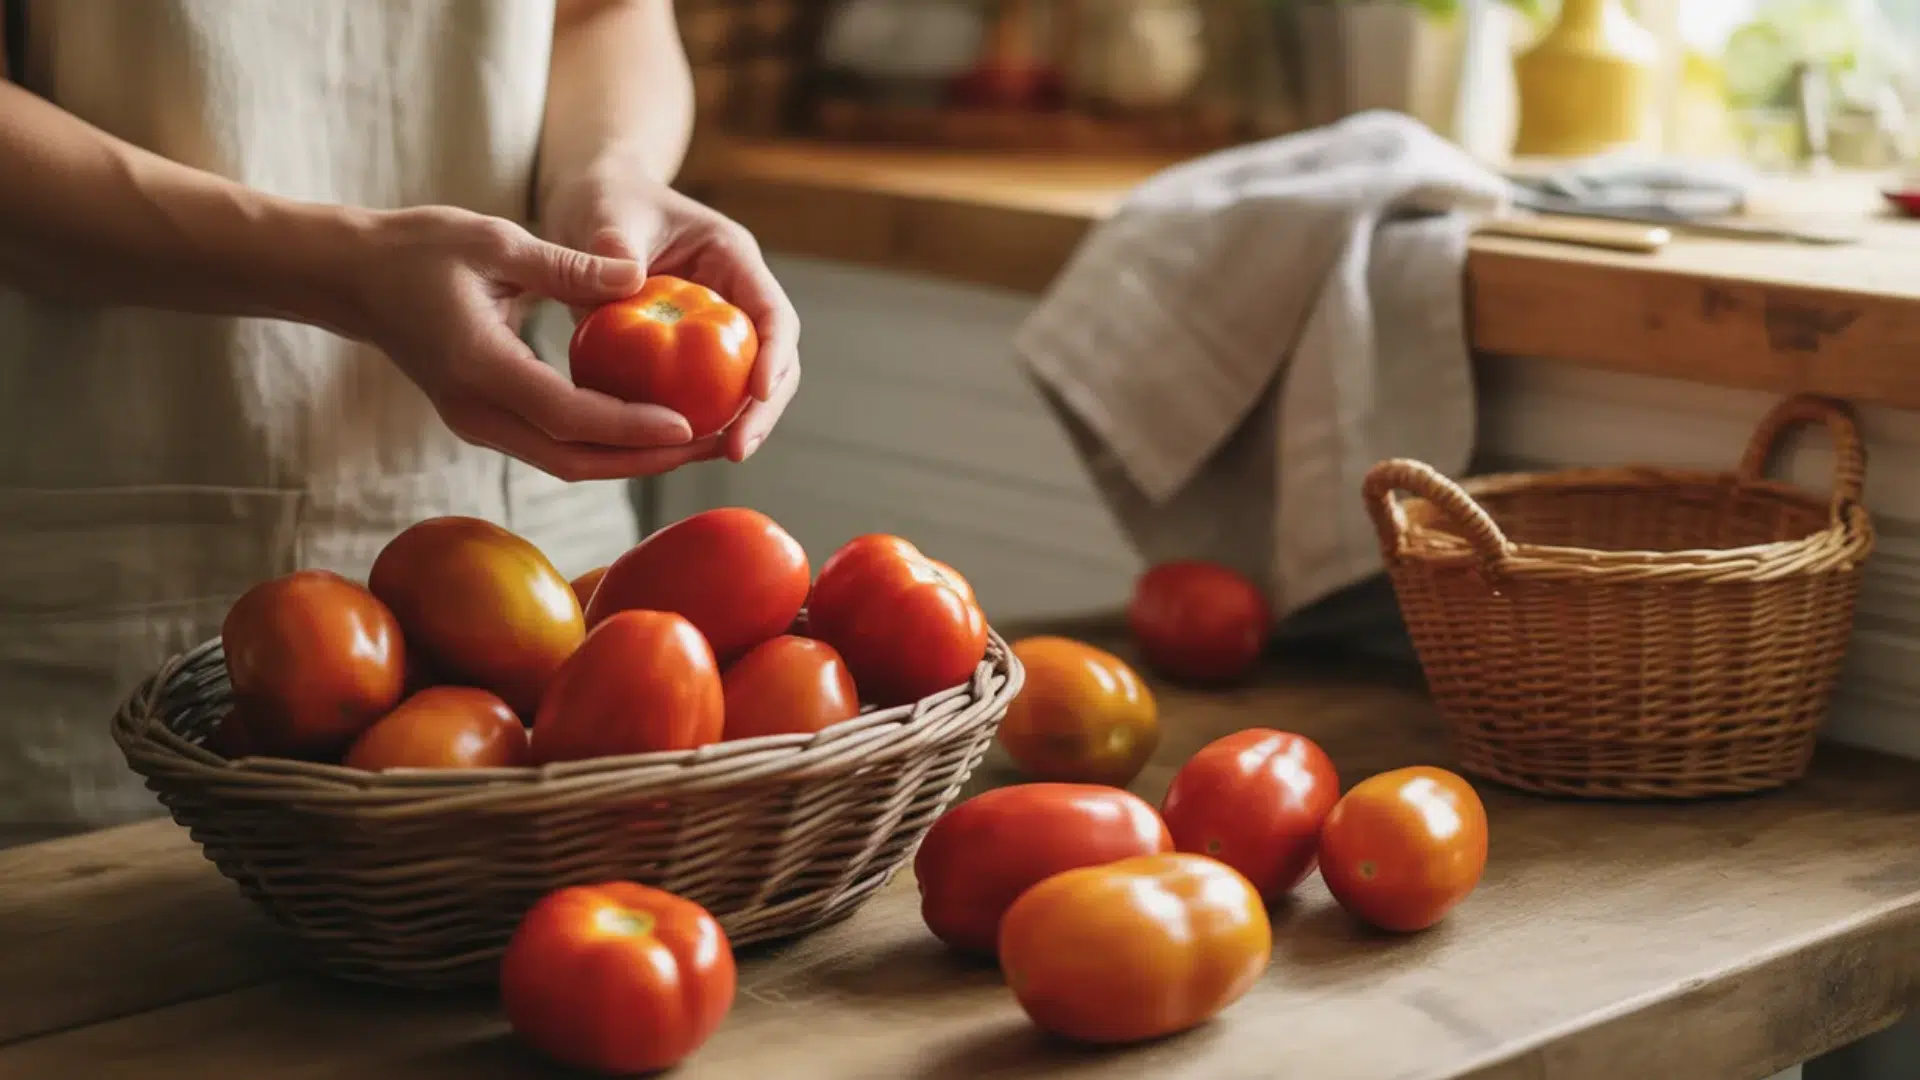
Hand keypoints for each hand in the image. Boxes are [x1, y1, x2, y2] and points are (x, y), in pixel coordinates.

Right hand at [337, 206, 720, 480]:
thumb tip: (638, 276)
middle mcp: (476, 410)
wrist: (351, 279)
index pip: (566, 415)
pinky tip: (652, 430)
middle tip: (712, 444)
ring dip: (631, 460)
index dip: (629, 428)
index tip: (686, 426)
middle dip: (647, 461)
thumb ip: (567, 265)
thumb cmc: (418, 249)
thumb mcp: (493, 239)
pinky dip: (605, 446)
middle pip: (574, 460)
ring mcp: (477, 423)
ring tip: (697, 443)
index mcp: (479, 366)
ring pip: (565, 462)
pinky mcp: (484, 422)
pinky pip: (553, 447)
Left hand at [543, 161, 799, 462]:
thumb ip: (612, 247)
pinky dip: (698, 421)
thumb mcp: (606, 213)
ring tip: (718, 457)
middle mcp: (737, 295)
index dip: (774, 354)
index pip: (773, 312)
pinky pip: (706, 392)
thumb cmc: (605, 198)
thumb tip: (624, 280)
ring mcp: (719, 326)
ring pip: (747, 383)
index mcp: (732, 257)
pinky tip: (677, 451)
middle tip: (737, 450)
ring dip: (739, 422)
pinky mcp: (694, 351)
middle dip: (764, 408)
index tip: (759, 392)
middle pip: (775, 358)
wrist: (594, 202)